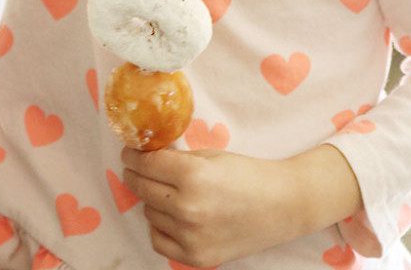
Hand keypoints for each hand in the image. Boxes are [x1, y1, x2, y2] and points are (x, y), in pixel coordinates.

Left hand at [121, 145, 299, 267]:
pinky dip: (159, 226)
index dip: (133, 156)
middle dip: (135, 174)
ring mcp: (190, 236)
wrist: (282, 206)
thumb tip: (146, 156)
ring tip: (166, 191)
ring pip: (149, 212)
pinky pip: (158, 239)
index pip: (145, 164)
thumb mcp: (210, 156)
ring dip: (152, 199)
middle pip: (142, 188)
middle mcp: (187, 207)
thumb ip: (177, 159)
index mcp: (191, 176)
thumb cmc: (247, 174)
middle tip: (135, 167)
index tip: (129, 152)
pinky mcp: (196, 257)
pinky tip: (170, 215)